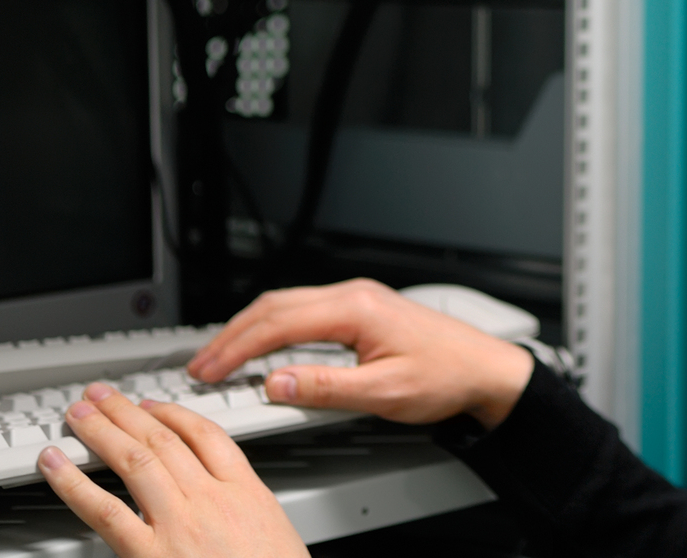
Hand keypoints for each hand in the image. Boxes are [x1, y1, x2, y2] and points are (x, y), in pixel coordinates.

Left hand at [37, 382, 306, 557]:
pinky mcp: (151, 554)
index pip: (206, 436)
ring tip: (80, 414)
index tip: (154, 406)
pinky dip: (75, 483)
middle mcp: (211, 500)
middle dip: (128, 412)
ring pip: (135, 460)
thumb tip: (227, 508)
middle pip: (164, 438)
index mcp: (246, 494)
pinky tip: (57, 465)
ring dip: (102, 431)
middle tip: (103, 397)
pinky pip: (106, 511)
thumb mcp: (277, 535)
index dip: (174, 414)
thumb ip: (246, 512)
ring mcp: (179, 524)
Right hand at [187, 278, 534, 429]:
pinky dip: (273, 326)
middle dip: (232, 335)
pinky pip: (304, 310)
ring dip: (249, 329)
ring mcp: (357, 298)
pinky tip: (262, 344)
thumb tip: (274, 383)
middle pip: (275, 306)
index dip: (236, 348)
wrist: (484, 368)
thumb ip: (325, 387)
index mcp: (355, 308)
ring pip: (287, 304)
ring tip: (221, 356)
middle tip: (201, 365)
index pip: (278, 323)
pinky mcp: (362, 309)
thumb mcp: (383, 393)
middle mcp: (353, 294)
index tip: (209, 370)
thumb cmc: (445, 376)